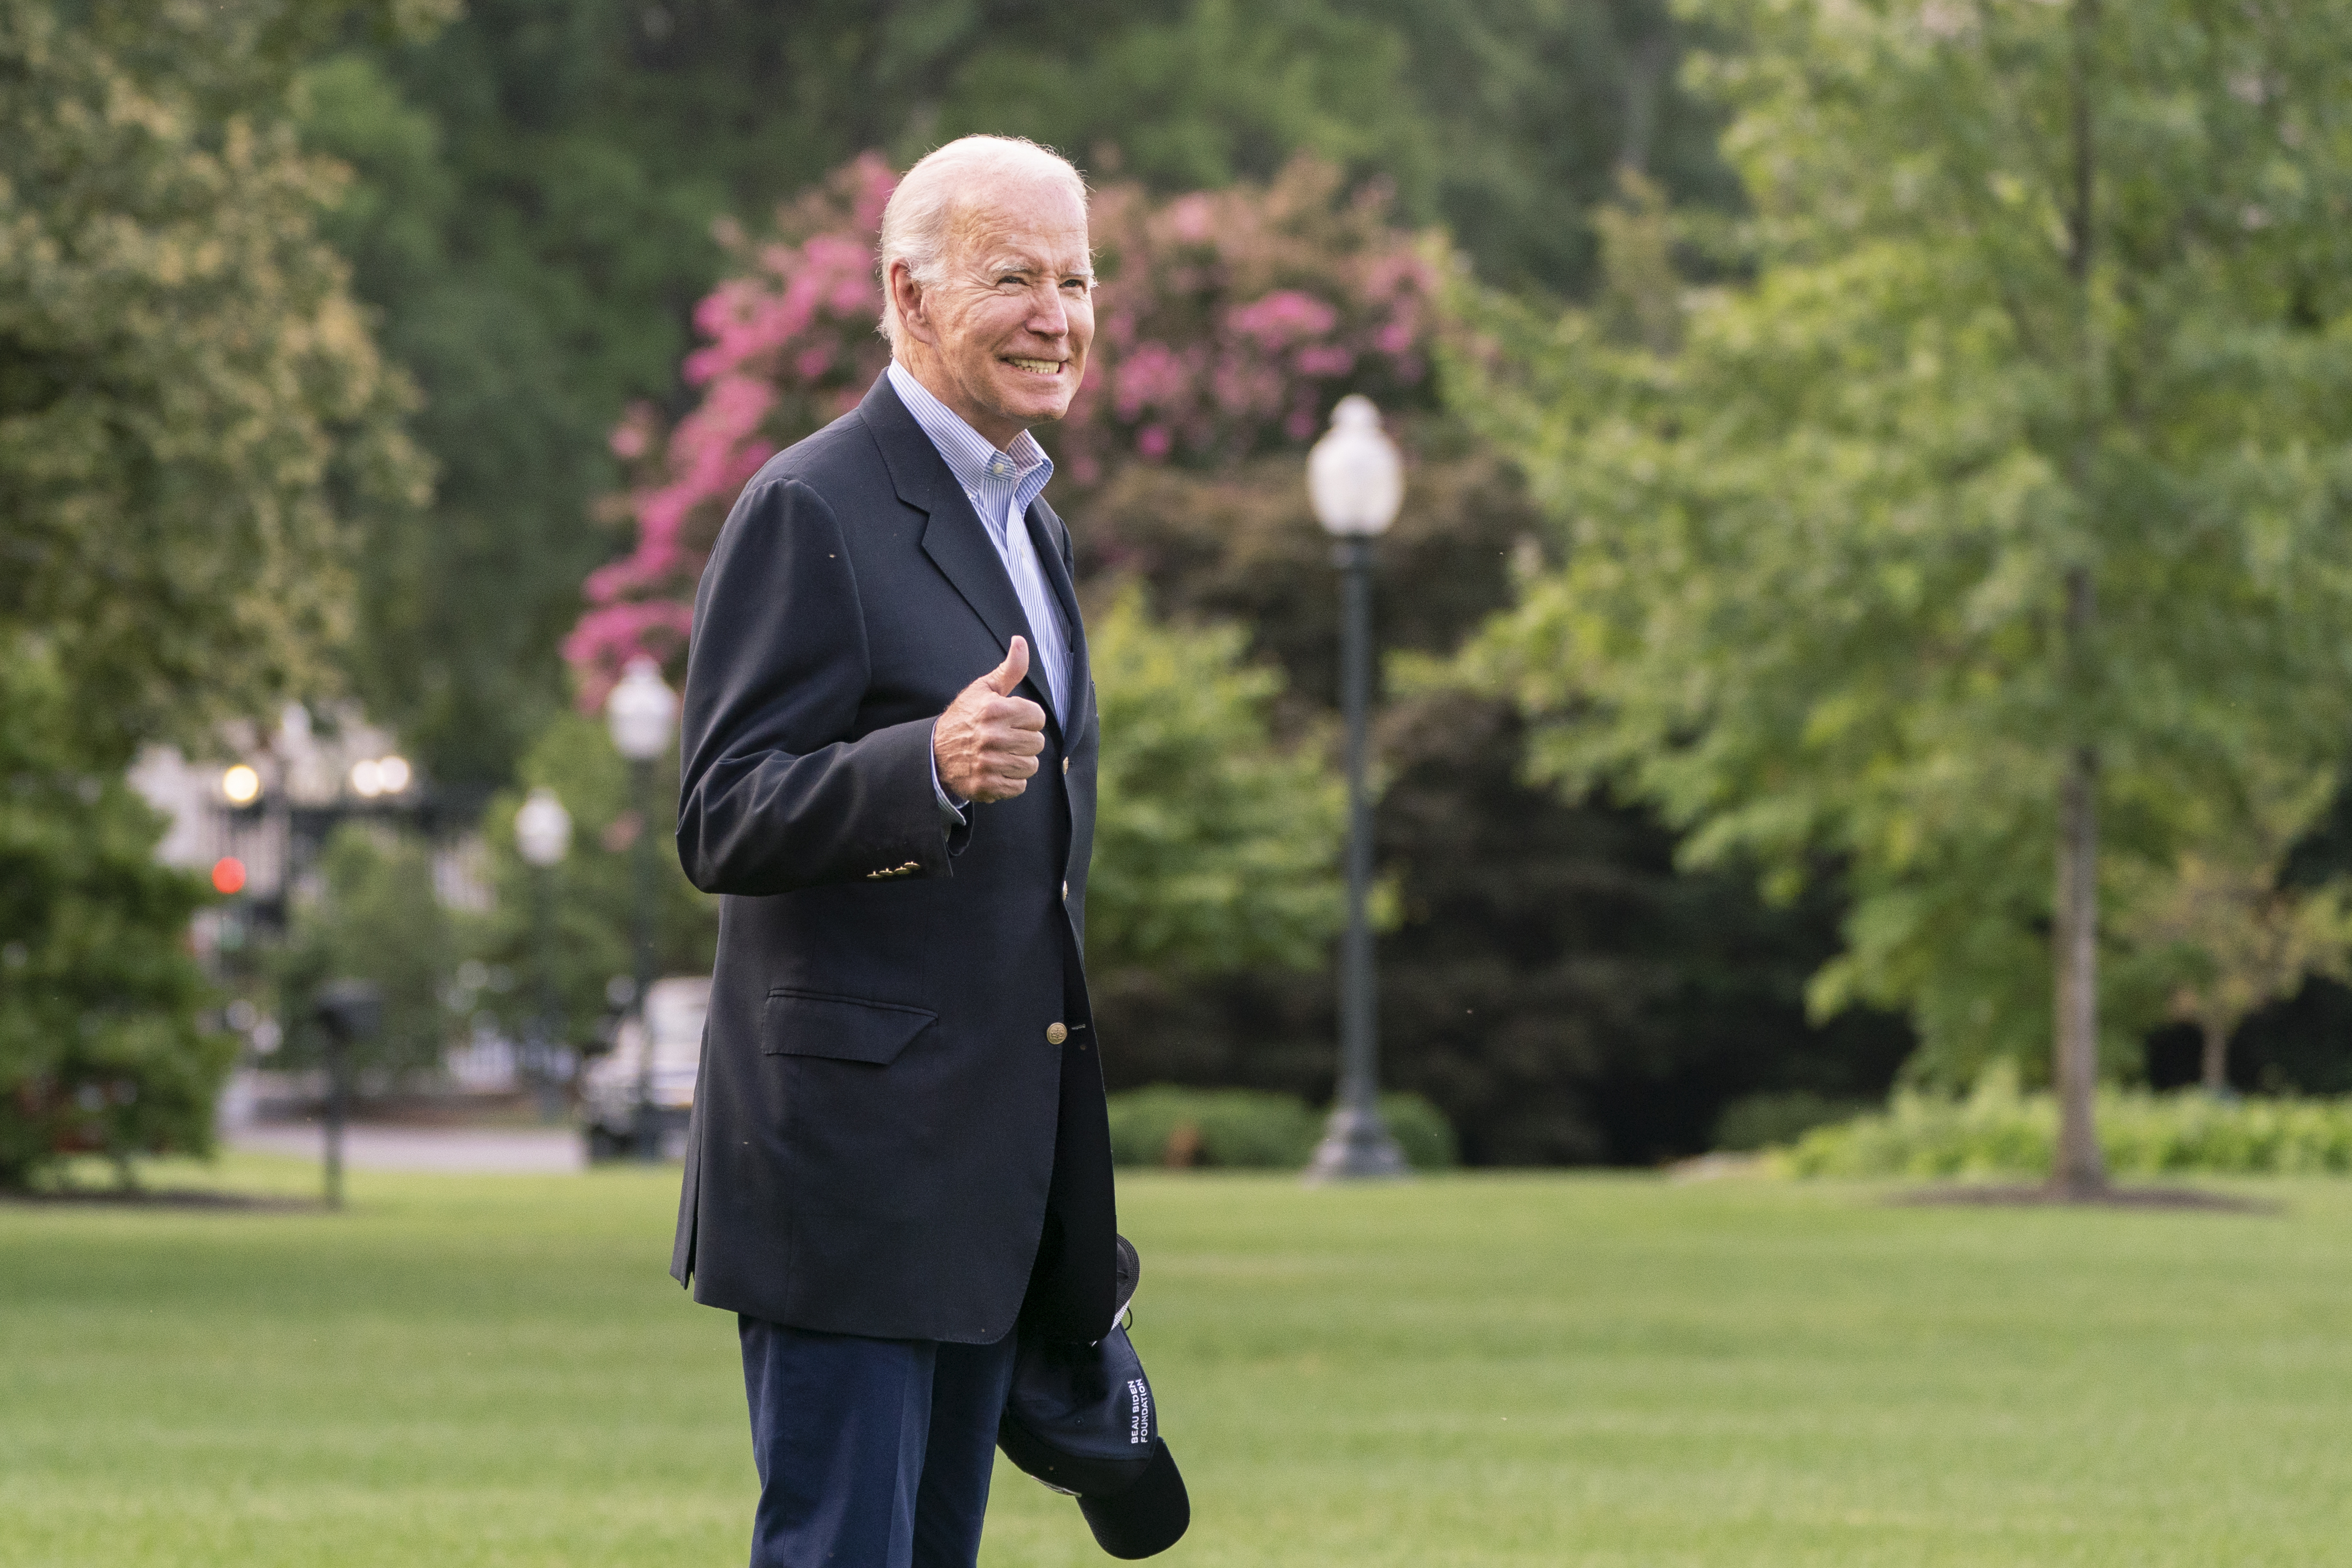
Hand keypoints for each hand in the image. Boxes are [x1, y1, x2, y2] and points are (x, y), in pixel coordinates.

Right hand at [934, 637, 1046, 802]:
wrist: (933, 754)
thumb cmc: (964, 718)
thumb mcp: (983, 689)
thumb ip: (1009, 668)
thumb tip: (1020, 640)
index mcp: (994, 710)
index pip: (1037, 717)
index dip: (1027, 719)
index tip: (1011, 720)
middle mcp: (991, 737)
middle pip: (1037, 743)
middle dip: (1024, 741)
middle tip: (1006, 739)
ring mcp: (988, 763)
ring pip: (1030, 766)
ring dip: (1019, 762)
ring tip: (1002, 755)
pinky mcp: (986, 786)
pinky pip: (1019, 786)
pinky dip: (1011, 781)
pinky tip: (996, 770)